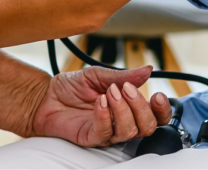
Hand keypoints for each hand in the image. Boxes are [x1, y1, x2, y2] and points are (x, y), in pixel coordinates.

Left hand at [32, 65, 171, 146]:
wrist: (45, 96)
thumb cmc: (71, 87)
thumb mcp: (98, 75)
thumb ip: (123, 75)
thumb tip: (148, 70)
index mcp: (128, 107)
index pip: (156, 116)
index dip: (162, 109)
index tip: (157, 94)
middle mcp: (121, 122)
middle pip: (148, 127)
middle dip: (141, 107)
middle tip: (127, 89)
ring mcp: (107, 132)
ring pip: (129, 131)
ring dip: (123, 109)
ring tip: (109, 92)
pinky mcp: (91, 138)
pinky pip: (105, 132)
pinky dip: (105, 115)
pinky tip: (99, 101)